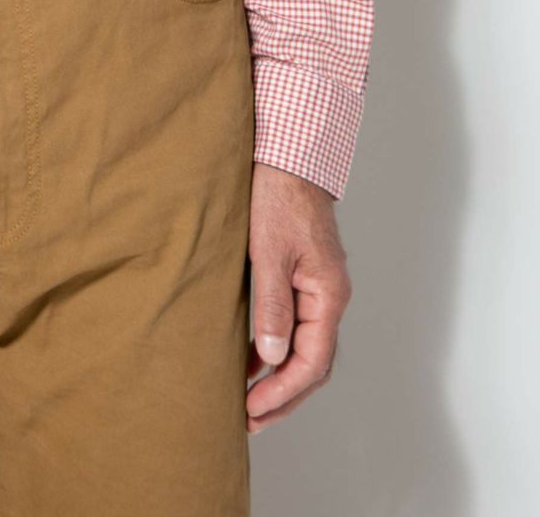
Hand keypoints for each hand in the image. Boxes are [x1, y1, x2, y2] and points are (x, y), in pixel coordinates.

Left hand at [246, 161, 351, 433]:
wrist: (286, 155)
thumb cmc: (277, 196)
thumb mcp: (268, 252)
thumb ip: (271, 305)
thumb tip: (273, 357)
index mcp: (328, 293)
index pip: (312, 362)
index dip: (282, 393)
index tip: (252, 410)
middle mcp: (329, 295)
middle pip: (313, 364)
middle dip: (283, 397)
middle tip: (249, 420)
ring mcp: (319, 286)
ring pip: (305, 347)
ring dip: (279, 377)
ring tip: (247, 399)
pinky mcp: (304, 276)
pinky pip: (295, 325)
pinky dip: (276, 348)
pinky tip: (251, 358)